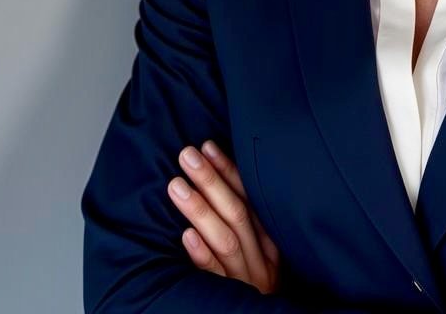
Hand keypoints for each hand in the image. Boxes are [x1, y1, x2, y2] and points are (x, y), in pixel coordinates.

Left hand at [166, 139, 280, 293]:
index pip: (249, 198)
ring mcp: (245, 280)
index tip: (207, 148)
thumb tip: (217, 180)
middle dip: (211, 180)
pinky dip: (202, 254)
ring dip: (200, 209)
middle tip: (187, 155)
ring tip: (175, 185)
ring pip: (225, 240)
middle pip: (236, 213)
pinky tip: (186, 234)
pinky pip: (214, 276)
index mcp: (270, 242)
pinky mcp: (228, 300)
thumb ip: (243, 224)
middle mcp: (260, 259)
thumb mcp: (257, 254)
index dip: (229, 171)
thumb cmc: (251, 284)